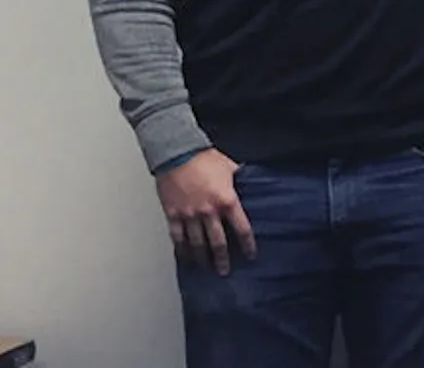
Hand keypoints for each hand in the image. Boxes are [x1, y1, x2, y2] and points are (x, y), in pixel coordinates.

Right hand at [155, 148, 255, 274]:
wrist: (177, 153)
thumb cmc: (204, 158)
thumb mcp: (229, 167)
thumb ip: (239, 179)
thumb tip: (249, 182)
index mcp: (227, 200)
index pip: (241, 228)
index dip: (247, 244)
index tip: (250, 255)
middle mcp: (209, 212)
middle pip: (218, 243)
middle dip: (222, 259)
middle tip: (225, 271)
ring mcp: (190, 215)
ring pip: (197, 244)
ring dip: (202, 258)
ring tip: (206, 268)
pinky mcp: (173, 215)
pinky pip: (178, 238)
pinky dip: (182, 250)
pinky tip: (185, 257)